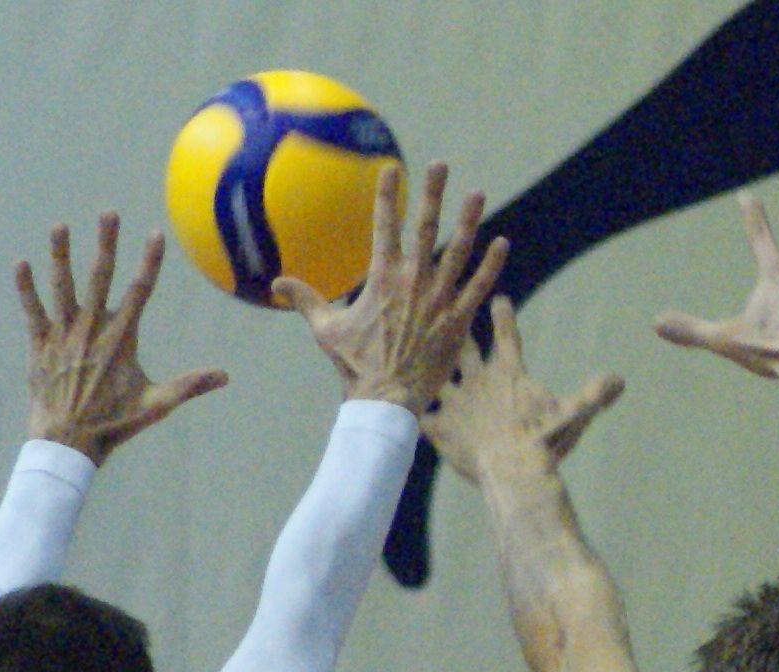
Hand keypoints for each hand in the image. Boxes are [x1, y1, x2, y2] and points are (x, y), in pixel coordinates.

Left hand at [14, 214, 225, 464]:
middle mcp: (92, 329)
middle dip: (106, 243)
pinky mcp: (40, 344)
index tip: (155, 234)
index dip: (149, 261)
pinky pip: (32, 310)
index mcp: (121, 339)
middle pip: (100, 277)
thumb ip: (189, 386)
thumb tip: (224, 376)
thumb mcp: (156, 405)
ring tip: (60, 227)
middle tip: (109, 213)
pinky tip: (21, 264)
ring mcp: (63, 334)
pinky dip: (26, 287)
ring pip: (62, 286)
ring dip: (61, 255)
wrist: (67, 441)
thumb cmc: (114, 424)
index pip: (140, 291)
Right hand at [279, 162, 506, 409]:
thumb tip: (276, 283)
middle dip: (433, 194)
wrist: (387, 399)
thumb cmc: (356, 365)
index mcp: (382, 279)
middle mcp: (413, 282)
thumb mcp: (326, 330)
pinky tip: (502, 243)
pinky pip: (479, 287)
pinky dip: (491, 265)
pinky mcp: (458, 321)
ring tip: (477, 194)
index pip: (384, 226)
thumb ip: (306, 300)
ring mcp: (439, 300)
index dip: (387, 195)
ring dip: (468, 221)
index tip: (392, 168)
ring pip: (458, 251)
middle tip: (440, 165)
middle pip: (426, 229)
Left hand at [424, 297, 625, 490]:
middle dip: (454, 329)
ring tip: (416, 362)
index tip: (498, 300)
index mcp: (508, 373)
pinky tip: (407, 413)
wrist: (512, 469)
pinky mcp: (440, 427)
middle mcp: (477, 379)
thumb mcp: (574, 415)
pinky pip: (422, 418)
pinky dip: (417, 416)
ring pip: (436, 377)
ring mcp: (455, 402)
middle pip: (462, 347)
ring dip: (428, 370)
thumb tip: (621, 379)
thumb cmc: (544, 441)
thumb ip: (594, 394)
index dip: (503, 316)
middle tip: (444, 315)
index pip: (507, 336)